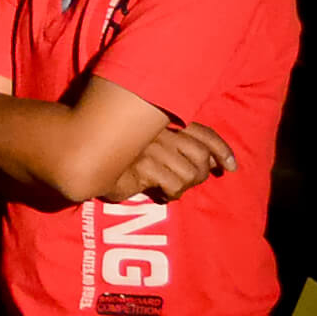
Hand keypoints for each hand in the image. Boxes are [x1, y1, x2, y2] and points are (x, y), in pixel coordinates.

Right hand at [103, 122, 235, 202]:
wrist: (85, 163)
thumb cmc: (119, 157)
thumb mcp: (151, 148)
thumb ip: (178, 149)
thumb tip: (211, 162)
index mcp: (163, 122)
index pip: (203, 133)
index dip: (222, 150)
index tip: (231, 167)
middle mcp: (159, 131)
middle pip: (201, 156)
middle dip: (200, 174)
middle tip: (187, 182)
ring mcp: (151, 147)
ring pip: (190, 173)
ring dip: (182, 186)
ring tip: (169, 189)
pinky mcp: (143, 165)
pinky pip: (173, 185)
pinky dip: (171, 194)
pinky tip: (160, 194)